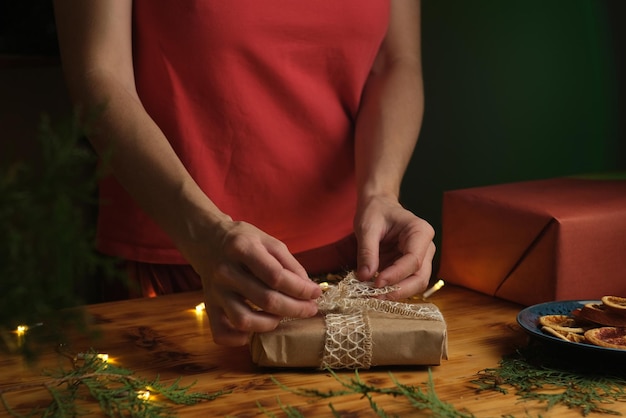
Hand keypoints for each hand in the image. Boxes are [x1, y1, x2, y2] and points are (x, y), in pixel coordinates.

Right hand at [183, 219, 321, 346]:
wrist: (207, 240)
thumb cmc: (244, 241)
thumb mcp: (269, 241)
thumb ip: (289, 264)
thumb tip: (308, 290)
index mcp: (242, 249)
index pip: (276, 276)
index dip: (300, 289)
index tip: (316, 293)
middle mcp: (225, 271)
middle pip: (265, 300)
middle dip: (295, 308)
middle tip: (310, 309)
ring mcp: (215, 291)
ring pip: (244, 320)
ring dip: (270, 324)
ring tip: (282, 316)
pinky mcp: (208, 306)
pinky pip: (222, 333)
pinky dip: (241, 338)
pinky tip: (255, 328)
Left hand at [354, 195, 434, 298]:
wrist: (378, 206)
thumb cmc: (375, 211)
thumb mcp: (366, 227)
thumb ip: (367, 251)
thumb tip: (365, 277)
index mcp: (420, 231)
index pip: (413, 260)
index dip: (395, 275)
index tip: (375, 283)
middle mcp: (426, 247)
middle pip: (420, 277)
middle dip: (399, 290)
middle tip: (375, 297)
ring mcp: (421, 258)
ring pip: (416, 284)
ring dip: (396, 293)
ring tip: (373, 296)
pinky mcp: (411, 267)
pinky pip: (406, 283)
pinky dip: (392, 290)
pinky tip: (375, 293)